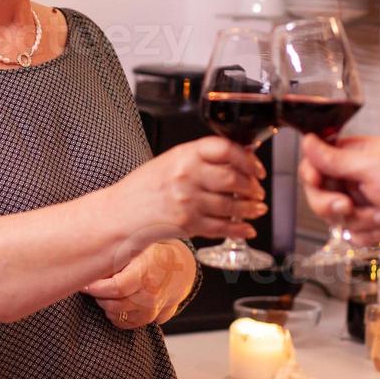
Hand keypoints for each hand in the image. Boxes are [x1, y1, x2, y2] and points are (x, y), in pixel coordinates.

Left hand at [82, 240, 195, 328]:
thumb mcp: (134, 246)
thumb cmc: (152, 254)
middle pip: (113, 304)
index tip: (85, 283)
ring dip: (105, 304)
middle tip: (92, 285)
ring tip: (105, 290)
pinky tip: (115, 299)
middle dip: (98, 295)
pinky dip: (114, 313)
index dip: (96, 288)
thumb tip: (88, 267)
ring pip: (116, 315)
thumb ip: (114, 257)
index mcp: (146, 272)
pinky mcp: (150, 319)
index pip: (117, 288)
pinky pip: (123, 323)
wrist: (178, 268)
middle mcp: (151, 294)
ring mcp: (152, 309)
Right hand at [112, 136, 266, 244]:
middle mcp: (187, 175)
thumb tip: (239, 159)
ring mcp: (187, 201)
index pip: (225, 149)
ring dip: (250, 209)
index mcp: (185, 154)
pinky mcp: (188, 224)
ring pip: (231, 205)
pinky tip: (246, 229)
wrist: (121, 213)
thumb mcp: (172, 161)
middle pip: (232, 179)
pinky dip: (239, 229)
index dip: (248, 159)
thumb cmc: (146, 187)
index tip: (257, 168)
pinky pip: (221, 227)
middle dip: (252, 187)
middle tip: (258, 191)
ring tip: (257, 209)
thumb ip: (202, 159)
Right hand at [298, 134, 379, 257]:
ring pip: (333, 216)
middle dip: (332, 203)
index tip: (317, 181)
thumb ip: (334, 158)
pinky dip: (366, 234)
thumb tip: (308, 141)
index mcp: (358, 153)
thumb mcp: (370, 167)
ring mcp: (363, 202)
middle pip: (320, 191)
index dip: (313, 174)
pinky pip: (349, 233)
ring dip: (357, 219)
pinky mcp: (369, 224)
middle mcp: (357, 176)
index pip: (317, 160)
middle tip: (346, 205)